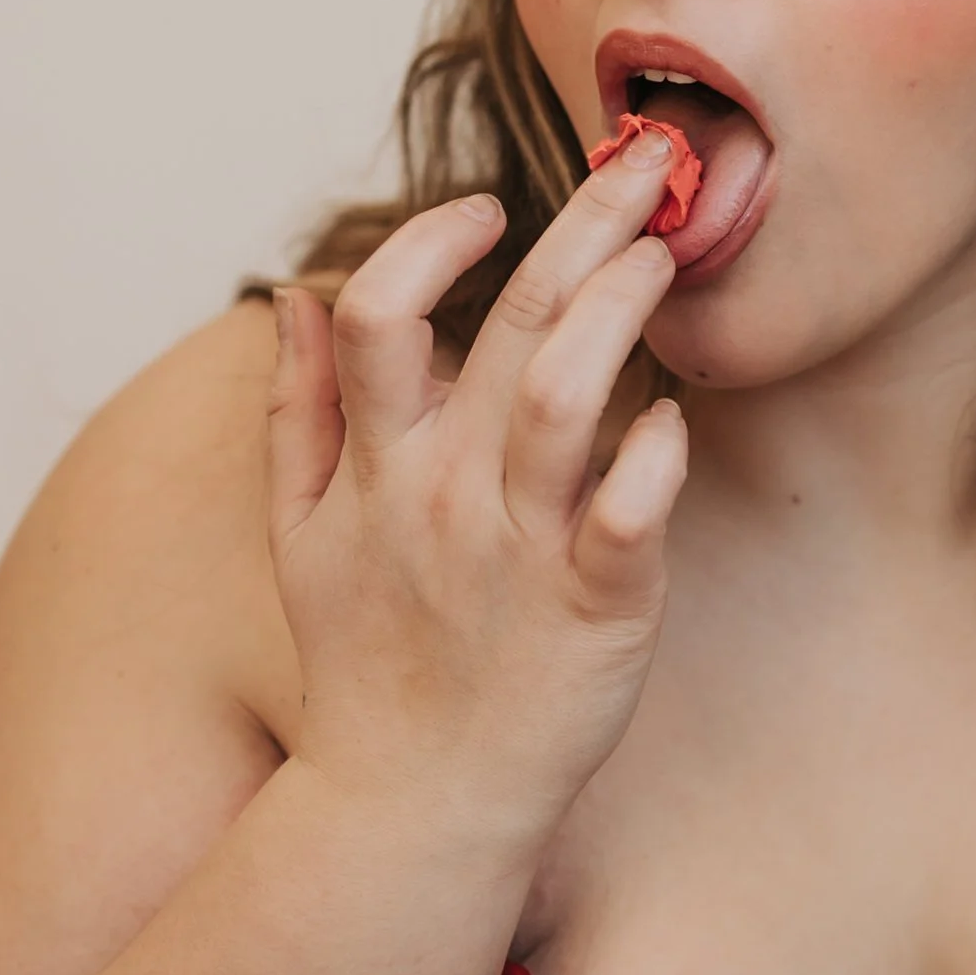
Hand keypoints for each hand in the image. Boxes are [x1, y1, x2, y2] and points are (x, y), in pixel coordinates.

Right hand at [266, 131, 689, 847]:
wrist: (411, 810)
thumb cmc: (367, 665)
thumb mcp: (298, 538)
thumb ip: (298, 410)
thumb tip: (298, 293)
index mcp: (378, 468)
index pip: (382, 311)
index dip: (432, 242)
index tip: (489, 211)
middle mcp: (444, 496)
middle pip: (512, 324)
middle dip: (587, 225)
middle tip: (650, 165)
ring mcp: (519, 553)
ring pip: (569, 398)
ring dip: (624, 312)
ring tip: (669, 260)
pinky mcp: (593, 613)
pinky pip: (630, 519)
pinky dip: (657, 459)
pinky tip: (678, 420)